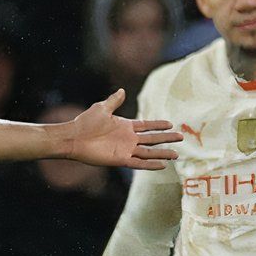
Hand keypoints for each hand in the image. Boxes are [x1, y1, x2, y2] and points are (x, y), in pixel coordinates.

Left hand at [58, 90, 179, 169]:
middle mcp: (128, 139)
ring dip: (162, 153)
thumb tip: (122, 90)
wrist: (74, 137)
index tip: (171, 124)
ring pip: (149, 152)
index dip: (158, 125)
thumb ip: (114, 101)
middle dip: (166, 138)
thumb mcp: (102, 108)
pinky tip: (162, 165)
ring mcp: (126, 149)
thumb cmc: (86, 122)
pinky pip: (139, 163)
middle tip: (181, 137)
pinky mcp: (120, 159)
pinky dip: (150, 165)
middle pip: (152, 139)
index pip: (147, 125)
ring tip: (176, 154)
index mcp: (125, 126)